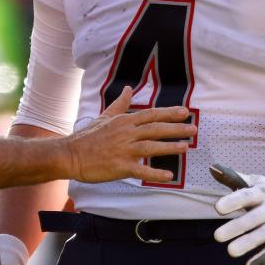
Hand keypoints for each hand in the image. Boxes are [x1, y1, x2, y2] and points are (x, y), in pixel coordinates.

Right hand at [64, 86, 194, 183]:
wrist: (71, 154)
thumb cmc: (88, 136)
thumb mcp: (105, 116)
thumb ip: (120, 104)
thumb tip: (129, 89)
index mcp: (124, 121)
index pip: (151, 115)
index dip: (169, 113)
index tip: (185, 112)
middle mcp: (126, 133)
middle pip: (155, 129)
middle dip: (176, 128)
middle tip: (193, 129)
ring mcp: (123, 150)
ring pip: (151, 146)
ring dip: (170, 146)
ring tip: (186, 147)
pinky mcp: (120, 166)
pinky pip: (141, 171)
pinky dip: (155, 173)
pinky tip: (168, 175)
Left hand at [210, 163, 264, 264]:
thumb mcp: (252, 181)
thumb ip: (231, 177)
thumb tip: (212, 168)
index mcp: (262, 191)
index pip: (246, 196)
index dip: (232, 202)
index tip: (217, 208)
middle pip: (253, 218)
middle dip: (236, 227)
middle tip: (217, 236)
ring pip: (263, 234)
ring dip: (248, 243)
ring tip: (231, 251)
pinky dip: (263, 259)